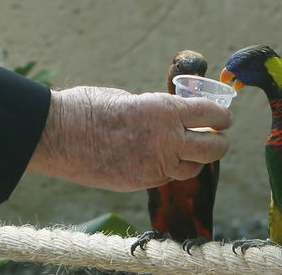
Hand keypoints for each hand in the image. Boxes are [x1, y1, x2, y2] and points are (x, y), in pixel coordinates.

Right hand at [24, 85, 230, 191]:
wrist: (58, 135)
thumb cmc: (88, 108)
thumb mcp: (128, 99)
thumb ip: (153, 111)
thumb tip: (166, 119)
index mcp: (164, 110)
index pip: (211, 115)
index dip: (222, 117)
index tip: (223, 118)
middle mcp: (167, 140)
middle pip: (213, 148)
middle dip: (220, 142)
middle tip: (217, 138)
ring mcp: (155, 166)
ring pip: (193, 169)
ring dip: (196, 160)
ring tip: (190, 152)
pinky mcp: (141, 182)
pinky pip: (166, 178)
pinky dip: (169, 170)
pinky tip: (160, 161)